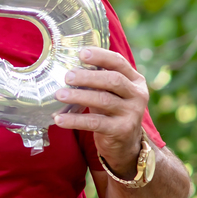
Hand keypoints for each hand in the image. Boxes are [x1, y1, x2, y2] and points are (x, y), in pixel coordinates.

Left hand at [52, 47, 148, 175]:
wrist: (126, 144)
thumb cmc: (111, 111)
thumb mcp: (109, 92)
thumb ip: (97, 79)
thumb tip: (66, 63)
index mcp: (135, 80)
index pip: (119, 62)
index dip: (101, 56)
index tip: (81, 53)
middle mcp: (137, 95)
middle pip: (113, 80)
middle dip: (88, 76)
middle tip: (67, 76)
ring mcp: (132, 113)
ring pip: (104, 100)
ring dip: (79, 96)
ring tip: (59, 94)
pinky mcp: (122, 130)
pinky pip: (95, 123)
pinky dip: (75, 120)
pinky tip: (59, 118)